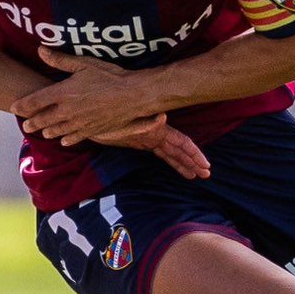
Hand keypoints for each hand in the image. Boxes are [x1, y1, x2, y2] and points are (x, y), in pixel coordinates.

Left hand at [12, 49, 161, 144]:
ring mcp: (79, 123)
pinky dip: (67, 139)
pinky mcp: (91, 130)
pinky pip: (75, 137)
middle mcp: (67, 111)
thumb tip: (41, 50)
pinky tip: (64, 140)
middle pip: (43, 120)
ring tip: (42, 132)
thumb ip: (60, 60)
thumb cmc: (109, 76)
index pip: (35, 101)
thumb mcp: (83, 64)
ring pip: (57, 131)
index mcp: (63, 93)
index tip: (14, 108)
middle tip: (25, 125)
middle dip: (32, 122)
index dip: (22, 106)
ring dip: (48, 131)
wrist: (133, 95)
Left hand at [92, 115, 210, 179]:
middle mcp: (154, 133)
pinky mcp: (141, 143)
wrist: (87, 118)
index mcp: (154, 128)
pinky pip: (162, 155)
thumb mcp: (123, 121)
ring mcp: (148, 139)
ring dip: (185, 163)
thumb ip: (144, 122)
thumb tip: (164, 117)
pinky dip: (173, 163)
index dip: (192, 153)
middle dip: (193, 160)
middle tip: (207, 174)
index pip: (179, 141)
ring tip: (199, 176)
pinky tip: (181, 171)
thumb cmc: (104, 118)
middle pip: (179, 148)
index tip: (205, 164)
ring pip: (172, 153)